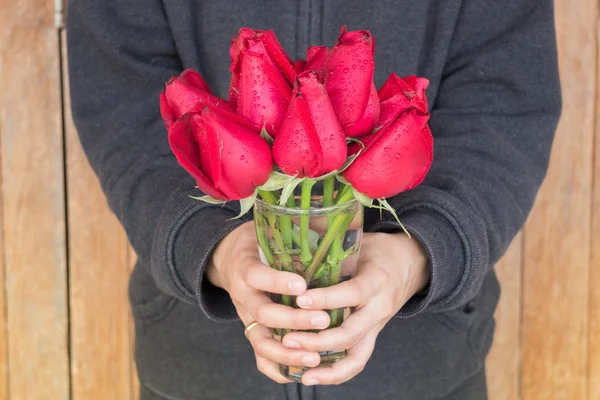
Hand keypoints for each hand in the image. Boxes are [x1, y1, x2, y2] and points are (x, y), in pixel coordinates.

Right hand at [206, 221, 331, 382]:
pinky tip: (300, 374)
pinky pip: (260, 357)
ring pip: (261, 341)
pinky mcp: (251, 331)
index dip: (276, 281)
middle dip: (293, 319)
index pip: (256, 275)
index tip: (302, 284)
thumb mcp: (265, 230)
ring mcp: (246, 317)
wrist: (228, 259)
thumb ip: (289, 229)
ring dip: (288, 352)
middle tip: (322, 320)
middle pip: (263, 313)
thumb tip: (327, 216)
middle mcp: (242, 295)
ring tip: (315, 357)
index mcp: (244, 266)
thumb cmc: (256, 242)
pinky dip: (277, 369)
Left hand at [280, 232, 430, 385]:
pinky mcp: (373, 336)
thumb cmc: (378, 250)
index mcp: (376, 281)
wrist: (411, 263)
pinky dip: (336, 374)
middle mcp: (379, 308)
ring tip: (298, 369)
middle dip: (317, 339)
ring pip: (355, 354)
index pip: (351, 294)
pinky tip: (312, 378)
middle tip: (287, 338)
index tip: (300, 300)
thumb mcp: (360, 243)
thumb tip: (298, 238)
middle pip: (350, 332)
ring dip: (326, 365)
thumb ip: (334, 247)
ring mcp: (377, 326)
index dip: (326, 299)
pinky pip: (357, 361)